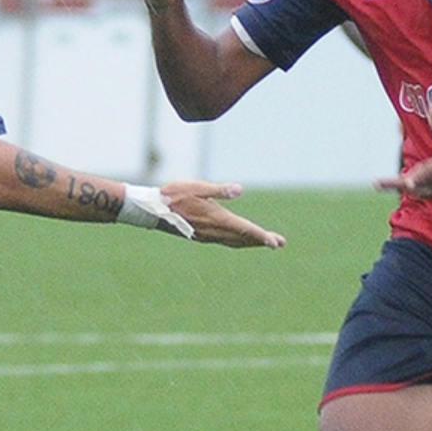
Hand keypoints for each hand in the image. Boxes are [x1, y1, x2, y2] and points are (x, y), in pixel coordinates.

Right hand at [159, 181, 285, 248]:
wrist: (152, 210)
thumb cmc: (173, 195)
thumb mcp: (197, 187)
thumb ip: (219, 190)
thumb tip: (239, 190)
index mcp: (216, 219)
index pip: (244, 230)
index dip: (261, 236)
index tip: (275, 242)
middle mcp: (214, 231)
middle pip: (243, 239)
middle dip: (261, 241)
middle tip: (279, 243)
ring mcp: (207, 236)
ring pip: (235, 242)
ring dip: (251, 242)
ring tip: (266, 242)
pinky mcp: (201, 236)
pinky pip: (226, 242)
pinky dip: (238, 242)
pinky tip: (240, 240)